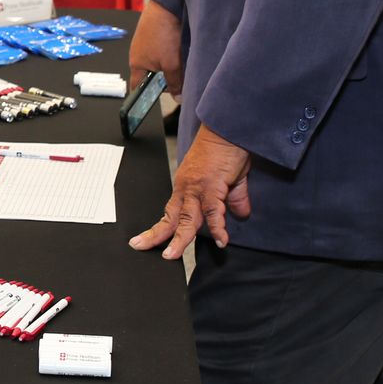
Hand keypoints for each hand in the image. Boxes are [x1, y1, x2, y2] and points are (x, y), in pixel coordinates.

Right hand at [128, 0, 182, 99]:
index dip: (144, 96)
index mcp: (136, 64)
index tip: (154, 102)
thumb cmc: (162, 33)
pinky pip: (163, 49)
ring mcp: (146, 43)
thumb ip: (174, 82)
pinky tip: (180, 46)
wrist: (166, 5)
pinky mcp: (154, 33)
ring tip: (181, 58)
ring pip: (159, 61)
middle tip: (178, 78)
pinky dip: (172, 51)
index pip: (136, 87)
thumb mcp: (171, 64)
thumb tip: (178, 98)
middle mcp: (138, 54)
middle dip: (165, 79)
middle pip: (151, 75)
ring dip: (170, 63)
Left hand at [129, 123, 251, 257]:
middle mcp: (187, 188)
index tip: (147, 239)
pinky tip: (222, 240)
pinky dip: (217, 228)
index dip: (161, 227)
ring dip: (180, 239)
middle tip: (141, 247)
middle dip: (156, 235)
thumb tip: (241, 213)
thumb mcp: (230, 178)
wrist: (228, 128)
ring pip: (187, 218)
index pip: (171, 212)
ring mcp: (198, 188)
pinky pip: (213, 211)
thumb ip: (234, 198)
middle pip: (171, 217)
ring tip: (172, 255)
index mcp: (186, 186)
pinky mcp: (213, 186)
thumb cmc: (226, 148)